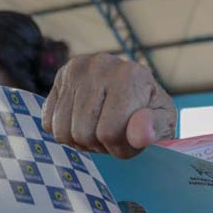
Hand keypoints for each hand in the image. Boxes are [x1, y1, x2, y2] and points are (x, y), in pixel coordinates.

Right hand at [42, 53, 175, 158]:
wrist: (135, 91)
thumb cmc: (151, 112)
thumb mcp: (164, 122)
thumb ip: (155, 128)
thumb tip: (140, 135)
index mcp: (130, 75)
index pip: (109, 132)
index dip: (120, 148)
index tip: (132, 140)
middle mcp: (100, 65)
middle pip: (83, 133)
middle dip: (100, 144)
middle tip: (115, 133)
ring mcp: (75, 69)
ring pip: (63, 131)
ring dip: (82, 140)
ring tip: (100, 127)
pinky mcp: (59, 78)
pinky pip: (48, 122)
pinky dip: (65, 131)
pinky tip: (84, 121)